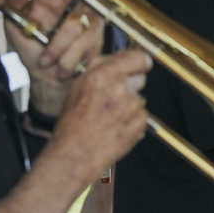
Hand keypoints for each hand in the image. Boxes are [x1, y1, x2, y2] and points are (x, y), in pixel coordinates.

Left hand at [6, 0, 104, 116]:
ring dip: (59, 46)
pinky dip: (68, 58)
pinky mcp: (96, 37)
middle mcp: (68, 7)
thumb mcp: (15, 26)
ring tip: (49, 58)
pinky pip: (84, 43)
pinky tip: (61, 65)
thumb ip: (12, 5)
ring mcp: (85, 21)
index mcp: (48, 2)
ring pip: (76, 24)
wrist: (48, 83)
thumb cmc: (32, 56)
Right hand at [48, 49, 151, 180]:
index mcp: (100, 75)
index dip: (139, 62)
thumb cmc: (72, 125)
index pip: (137, 57)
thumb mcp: (78, 88)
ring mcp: (131, 106)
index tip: (139, 65)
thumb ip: (99, 70)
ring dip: (129, 105)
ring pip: (139, 98)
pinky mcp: (140, 122)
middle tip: (115, 99)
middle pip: (140, 77)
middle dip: (131, 85)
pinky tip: (116, 127)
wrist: (74, 155)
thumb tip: (117, 60)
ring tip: (110, 118)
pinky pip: (142, 115)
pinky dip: (133, 121)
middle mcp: (118, 88)